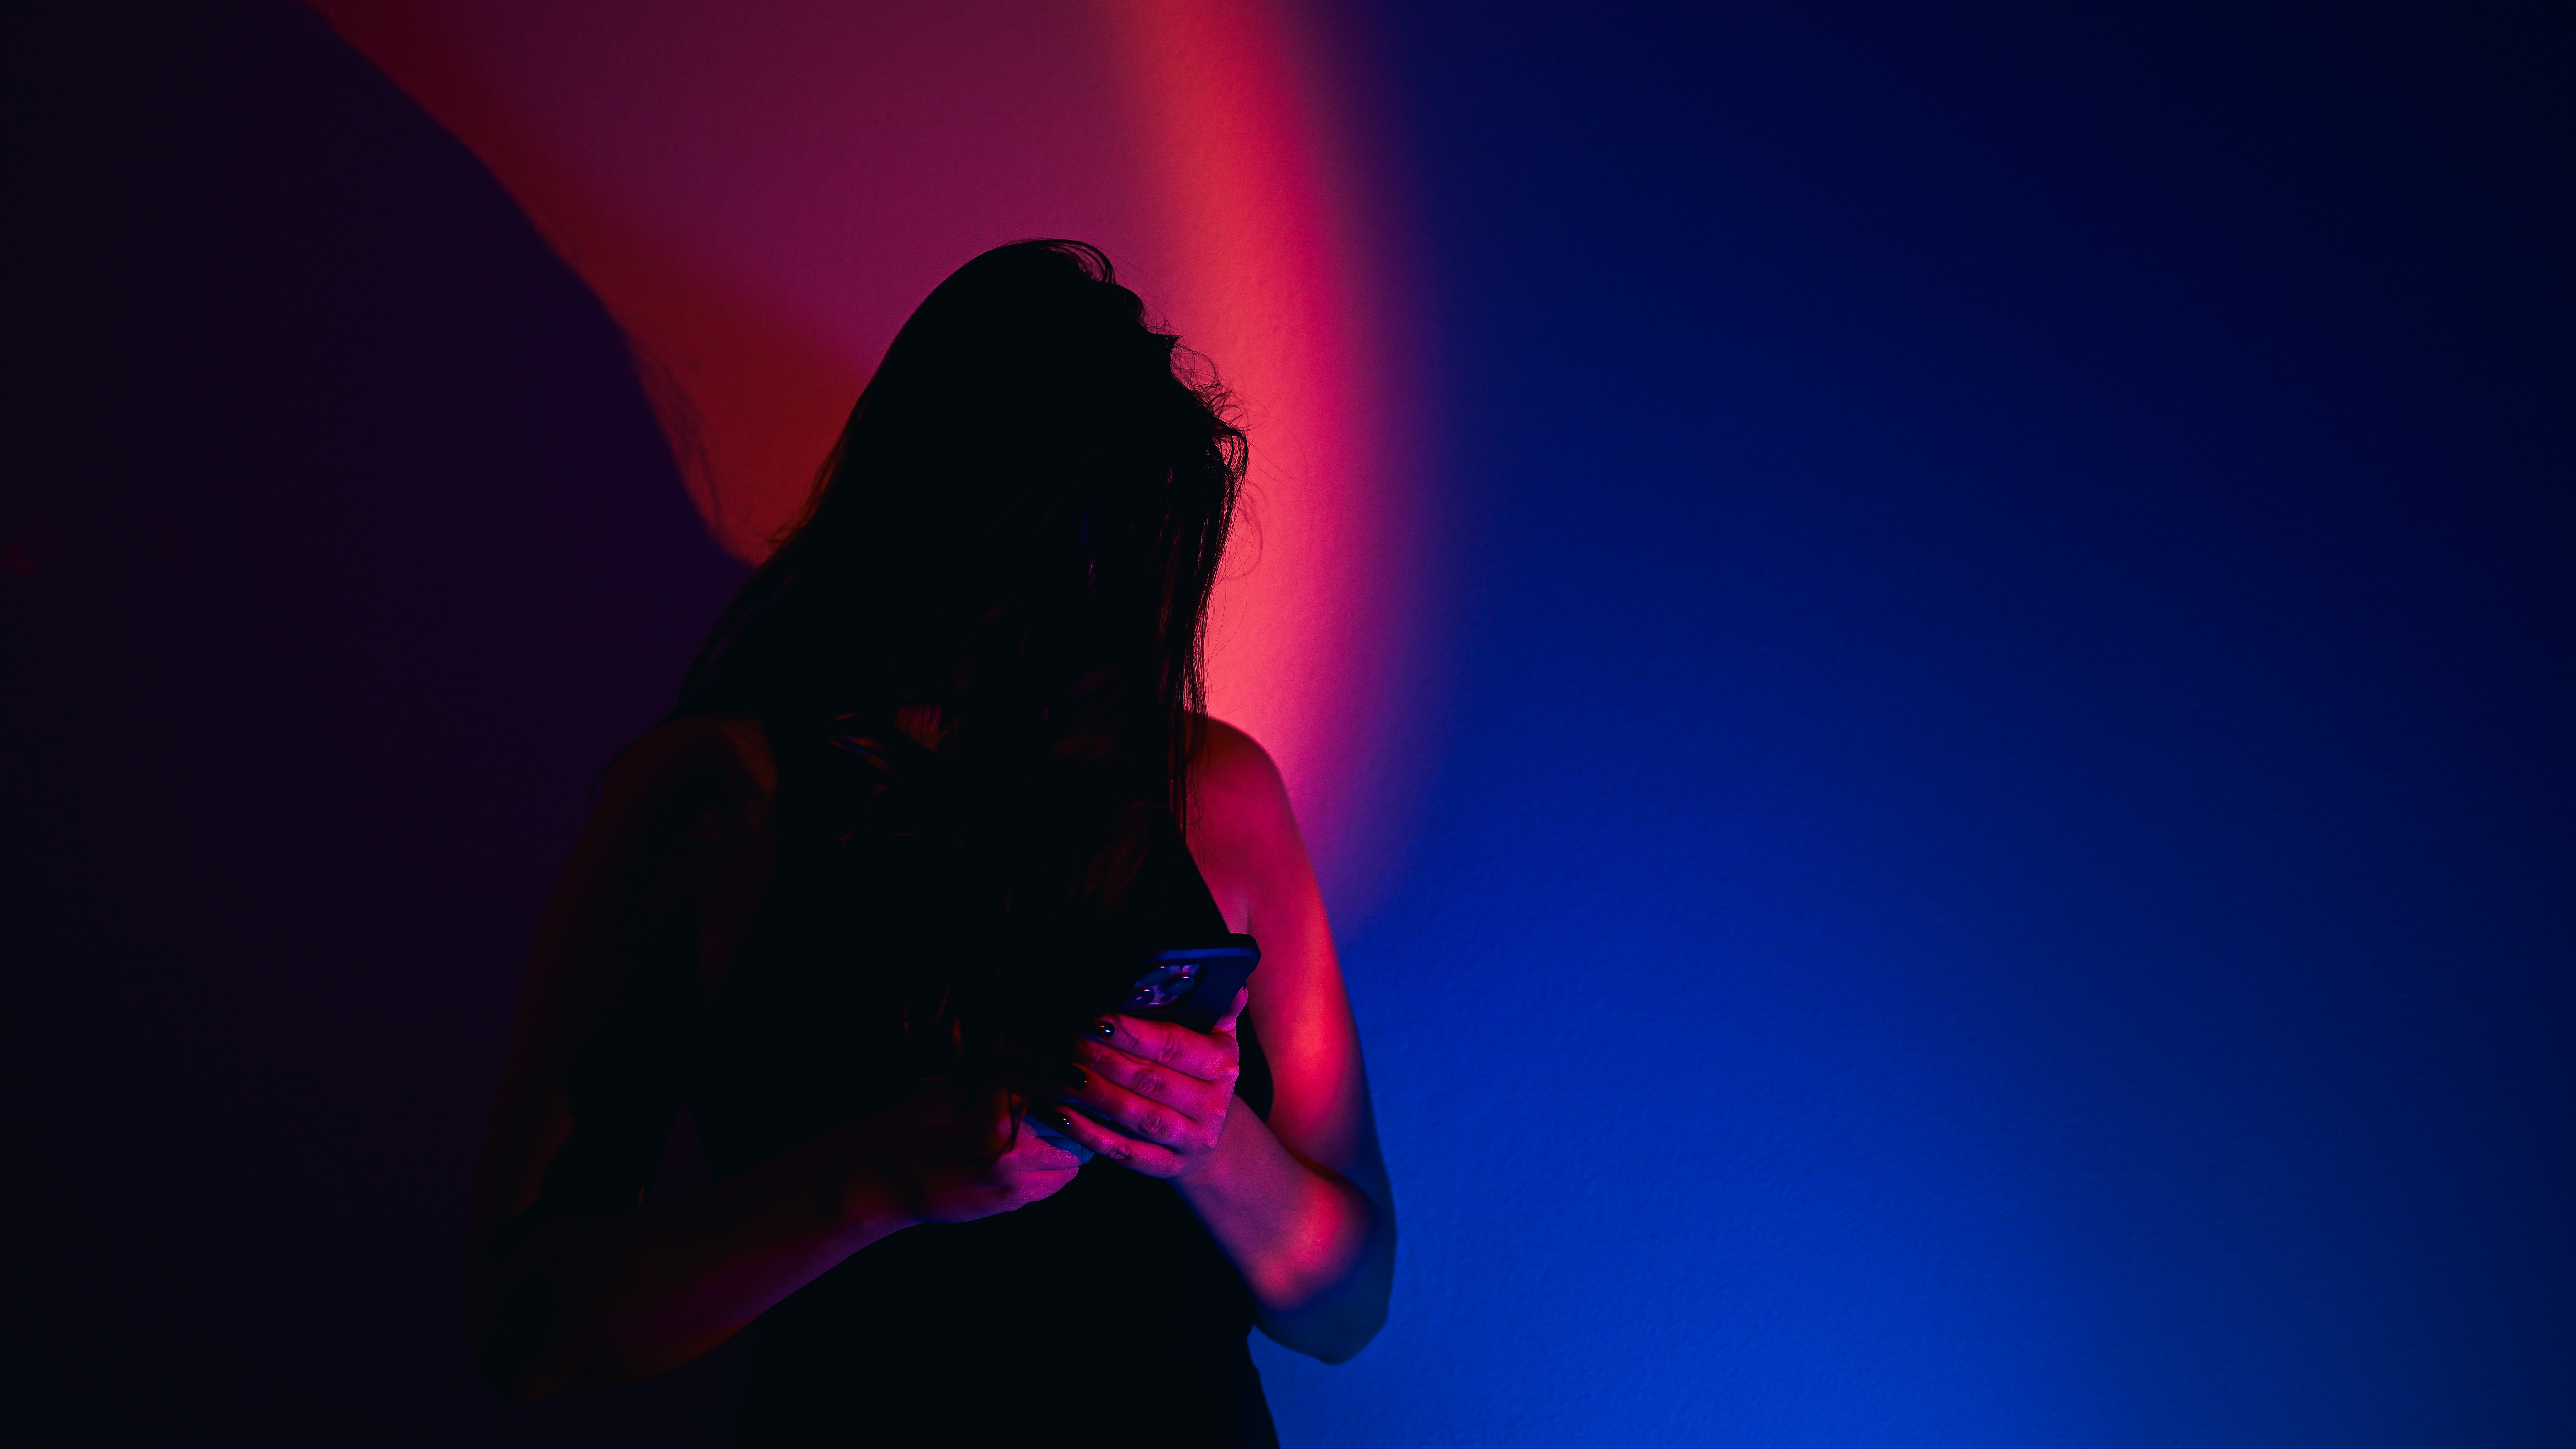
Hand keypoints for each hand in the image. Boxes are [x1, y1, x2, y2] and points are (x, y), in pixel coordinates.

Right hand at [863, 1082, 1083, 1224]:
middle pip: (1071, 1128)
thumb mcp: (944, 1092)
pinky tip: (1038, 1157)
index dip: (1061, 1077)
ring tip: (1056, 1132)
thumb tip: (1021, 1050)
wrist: (876, 1185)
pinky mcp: (1007, 1205)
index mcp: (994, 1115)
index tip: (1066, 1070)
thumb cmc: (903, 1132)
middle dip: (1070, 1114)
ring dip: (1067, 1145)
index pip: (1051, 1089)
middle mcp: (1013, 1152)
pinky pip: (1051, 1186)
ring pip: (1070, 1163)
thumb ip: (987, 1074)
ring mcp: (1013, 1184)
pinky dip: (1053, 1171)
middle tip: (1069, 1101)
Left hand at [1046, 989, 1248, 1179]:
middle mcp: (1212, 1105)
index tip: (1099, 1019)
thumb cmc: (1199, 1075)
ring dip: (1099, 1095)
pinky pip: (1124, 1151)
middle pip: (1152, 1080)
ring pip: (1140, 1117)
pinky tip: (1061, 1114)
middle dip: (1107, 1059)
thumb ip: (1219, 1010)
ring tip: (1066, 1073)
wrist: (1207, 1137)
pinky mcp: (1167, 1166)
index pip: (1175, 1046)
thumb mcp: (1216, 1041)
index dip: (1135, 1034)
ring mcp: (1191, 1140)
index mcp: (1223, 1066)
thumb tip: (1235, 985)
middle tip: (1072, 1040)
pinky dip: (1090, 1134)